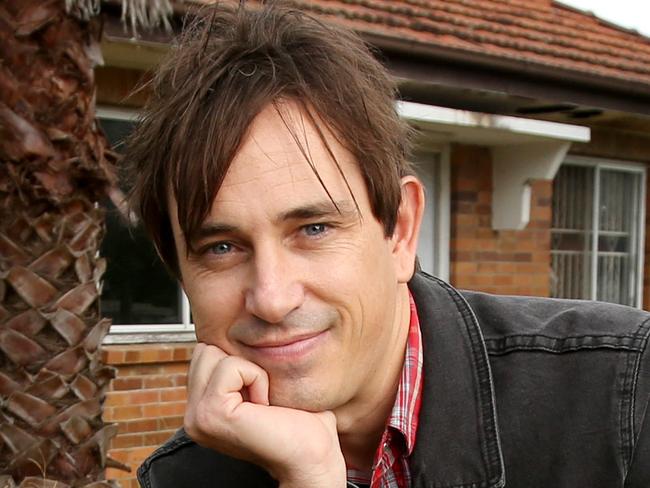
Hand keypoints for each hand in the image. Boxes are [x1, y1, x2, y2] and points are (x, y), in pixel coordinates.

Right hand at [184, 343, 345, 487]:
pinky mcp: (210, 413)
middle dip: (241, 363)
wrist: (312, 456)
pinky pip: (232, 366)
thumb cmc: (298, 420)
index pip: (206, 351)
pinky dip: (257, 379)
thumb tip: (246, 320)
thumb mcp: (260, 383)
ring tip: (263, 403)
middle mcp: (192, 414)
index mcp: (200, 406)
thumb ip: (239, 363)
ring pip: (216, 352)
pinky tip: (264, 406)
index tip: (259, 396)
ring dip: (251, 370)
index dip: (240, 361)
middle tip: (261, 398)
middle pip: (207, 347)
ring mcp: (196, 417)